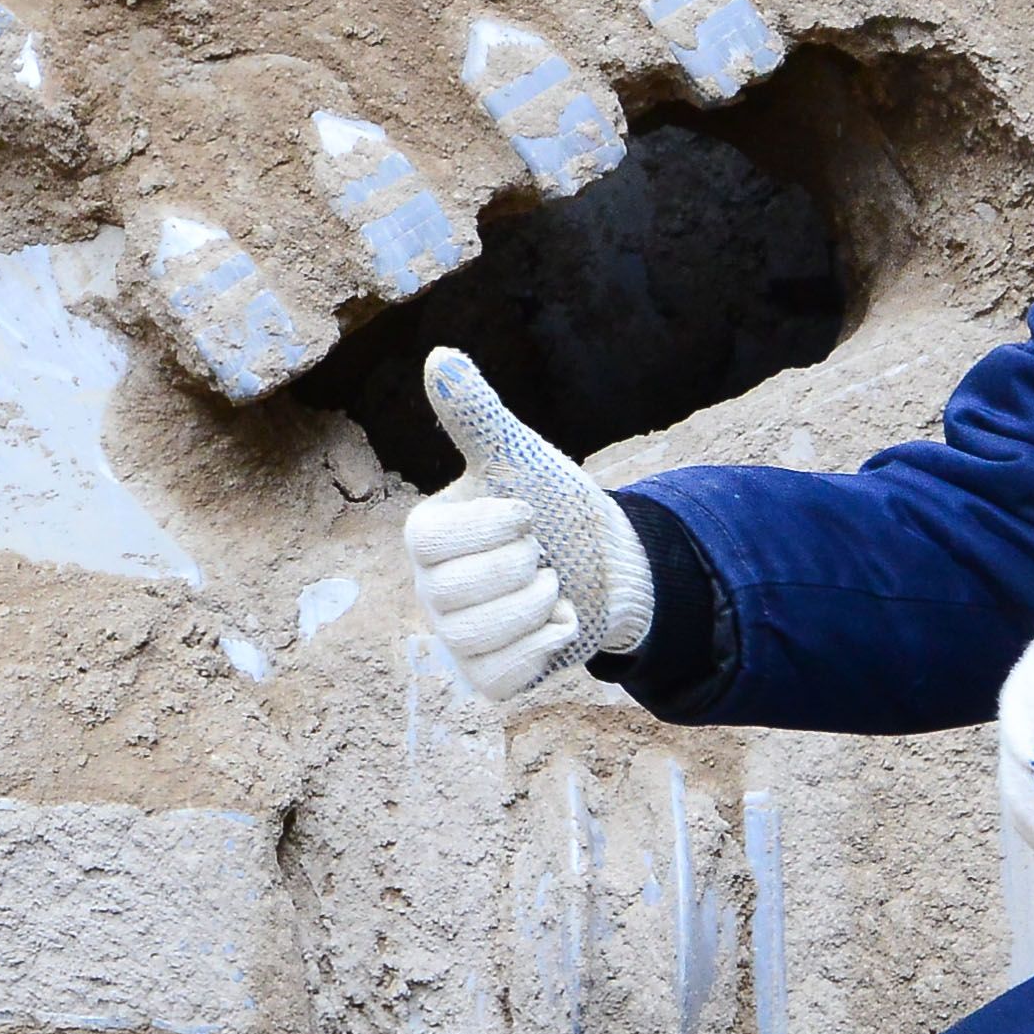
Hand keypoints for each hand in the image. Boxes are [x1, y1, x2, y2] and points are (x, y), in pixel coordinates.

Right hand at [406, 350, 656, 705]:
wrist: (608, 561)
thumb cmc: (554, 506)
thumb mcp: (519, 457)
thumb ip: (476, 413)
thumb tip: (441, 355)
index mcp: (426, 538)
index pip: (431, 542)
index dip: (491, 527)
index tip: (527, 513)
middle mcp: (431, 591)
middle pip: (457, 592)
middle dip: (521, 567)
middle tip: (541, 553)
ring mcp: (457, 638)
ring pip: (480, 636)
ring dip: (537, 605)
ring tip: (551, 586)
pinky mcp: (488, 677)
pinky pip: (501, 676)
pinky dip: (543, 647)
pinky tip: (558, 622)